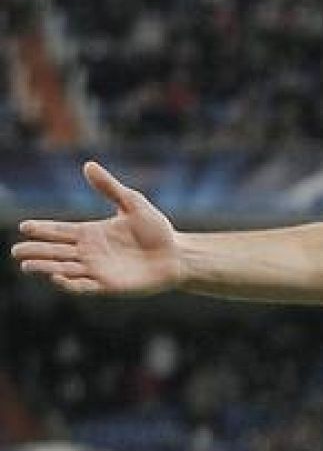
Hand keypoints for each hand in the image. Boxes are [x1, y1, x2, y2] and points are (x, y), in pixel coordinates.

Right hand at [11, 161, 182, 294]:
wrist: (178, 255)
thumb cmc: (157, 229)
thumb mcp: (133, 203)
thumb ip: (109, 187)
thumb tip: (88, 164)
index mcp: (91, 233)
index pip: (60, 231)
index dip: (42, 229)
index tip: (24, 226)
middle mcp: (90, 253)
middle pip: (56, 251)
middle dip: (36, 251)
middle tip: (16, 251)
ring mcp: (98, 270)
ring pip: (65, 269)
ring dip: (46, 268)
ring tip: (27, 265)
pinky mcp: (109, 286)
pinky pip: (85, 287)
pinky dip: (70, 284)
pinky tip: (57, 277)